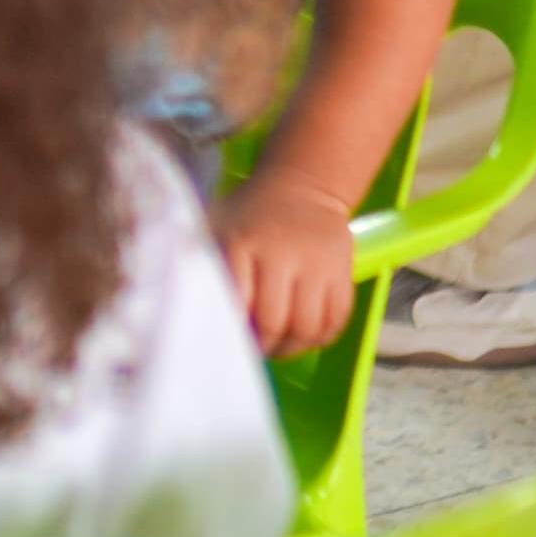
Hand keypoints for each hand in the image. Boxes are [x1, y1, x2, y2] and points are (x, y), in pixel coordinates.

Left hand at [211, 174, 357, 358]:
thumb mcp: (217, 226)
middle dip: (262, 345)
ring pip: (308, 326)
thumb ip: (204, 263)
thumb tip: (192, 308)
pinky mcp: (344, 272)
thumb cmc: (249, 215)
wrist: (303, 187)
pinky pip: (336, 319)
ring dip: (292, 347)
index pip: (237, 302)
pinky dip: (320, 338)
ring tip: (279, 347)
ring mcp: (317, 265)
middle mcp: (282, 254)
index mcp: (242, 243)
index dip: (232, 330)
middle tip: (254, 349)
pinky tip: (304, 336)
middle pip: (274, 321)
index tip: (226, 340)